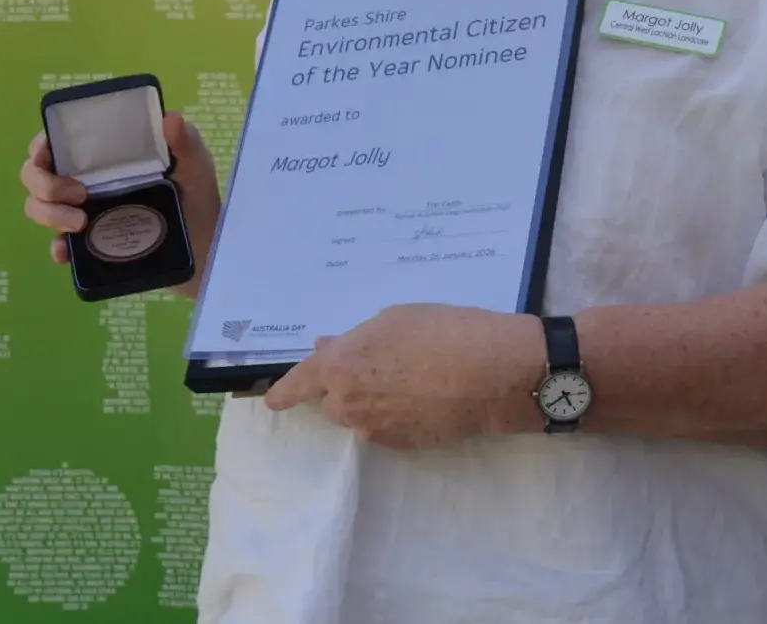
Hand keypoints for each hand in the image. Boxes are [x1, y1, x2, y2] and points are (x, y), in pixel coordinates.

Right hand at [20, 112, 222, 297]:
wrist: (205, 248)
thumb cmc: (196, 197)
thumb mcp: (195, 166)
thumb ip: (186, 143)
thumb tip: (170, 119)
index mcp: (105, 155)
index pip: (58, 141)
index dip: (41, 144)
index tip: (47, 152)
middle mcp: (86, 180)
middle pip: (36, 174)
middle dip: (44, 183)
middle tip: (79, 194)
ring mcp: (83, 213)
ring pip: (38, 206)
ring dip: (48, 213)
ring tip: (81, 224)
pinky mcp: (88, 245)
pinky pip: (57, 246)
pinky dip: (56, 248)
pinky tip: (66, 252)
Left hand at [261, 304, 545, 448]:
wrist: (494, 373)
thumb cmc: (443, 331)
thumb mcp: (395, 320)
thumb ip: (355, 340)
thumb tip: (329, 349)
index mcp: (339, 367)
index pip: (298, 385)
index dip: (284, 392)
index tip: (272, 401)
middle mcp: (348, 404)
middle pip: (333, 400)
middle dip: (347, 386)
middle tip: (382, 363)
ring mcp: (375, 430)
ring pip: (361, 415)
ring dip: (373, 400)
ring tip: (413, 376)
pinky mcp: (403, 446)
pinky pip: (388, 427)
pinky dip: (398, 414)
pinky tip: (427, 395)